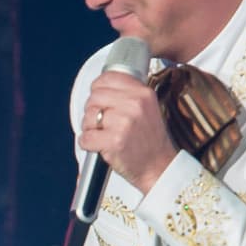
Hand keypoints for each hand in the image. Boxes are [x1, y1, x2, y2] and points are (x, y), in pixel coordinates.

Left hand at [80, 68, 176, 193]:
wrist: (159, 167)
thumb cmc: (150, 141)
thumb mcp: (147, 108)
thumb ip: (127, 94)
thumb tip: (100, 87)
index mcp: (143, 93)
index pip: (108, 78)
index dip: (97, 89)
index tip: (99, 100)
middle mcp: (134, 104)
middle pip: (94, 96)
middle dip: (92, 111)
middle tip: (101, 123)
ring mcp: (124, 123)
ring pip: (88, 116)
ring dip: (89, 127)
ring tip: (102, 135)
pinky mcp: (114, 141)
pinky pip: (85, 137)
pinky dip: (87, 143)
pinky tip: (98, 146)